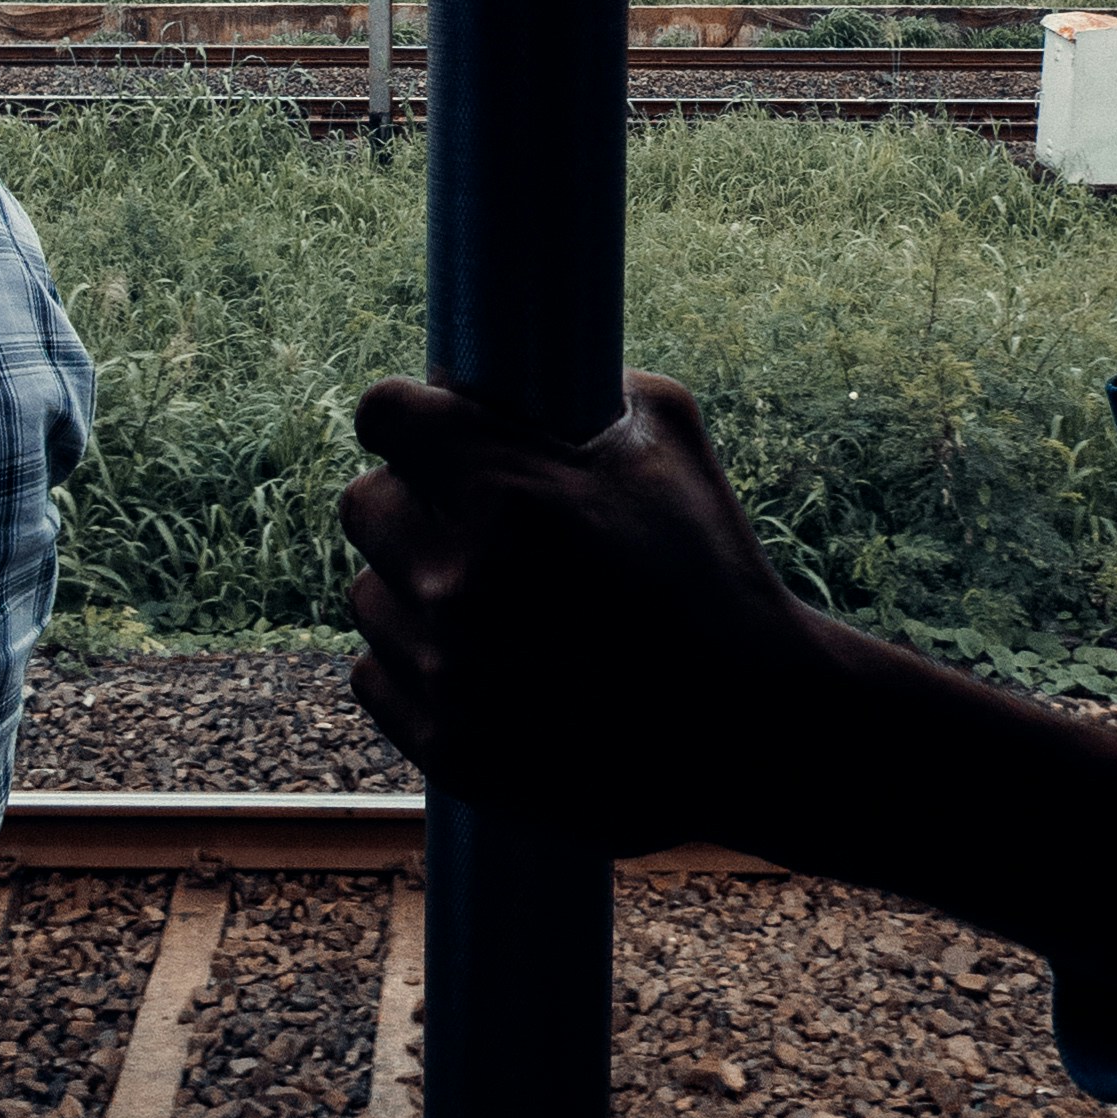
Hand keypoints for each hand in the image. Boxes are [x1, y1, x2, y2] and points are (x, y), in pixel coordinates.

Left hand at [340, 368, 820, 850]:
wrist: (751, 730)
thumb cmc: (717, 579)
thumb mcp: (675, 446)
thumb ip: (600, 389)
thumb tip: (544, 375)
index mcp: (506, 491)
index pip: (385, 414)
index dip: (408, 417)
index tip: (426, 431)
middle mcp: (457, 576)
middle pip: (364, 504)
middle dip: (411, 502)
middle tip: (465, 520)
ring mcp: (444, 667)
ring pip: (369, 594)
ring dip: (412, 589)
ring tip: (486, 605)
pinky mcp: (443, 743)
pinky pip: (376, 674)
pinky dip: (415, 667)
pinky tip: (477, 665)